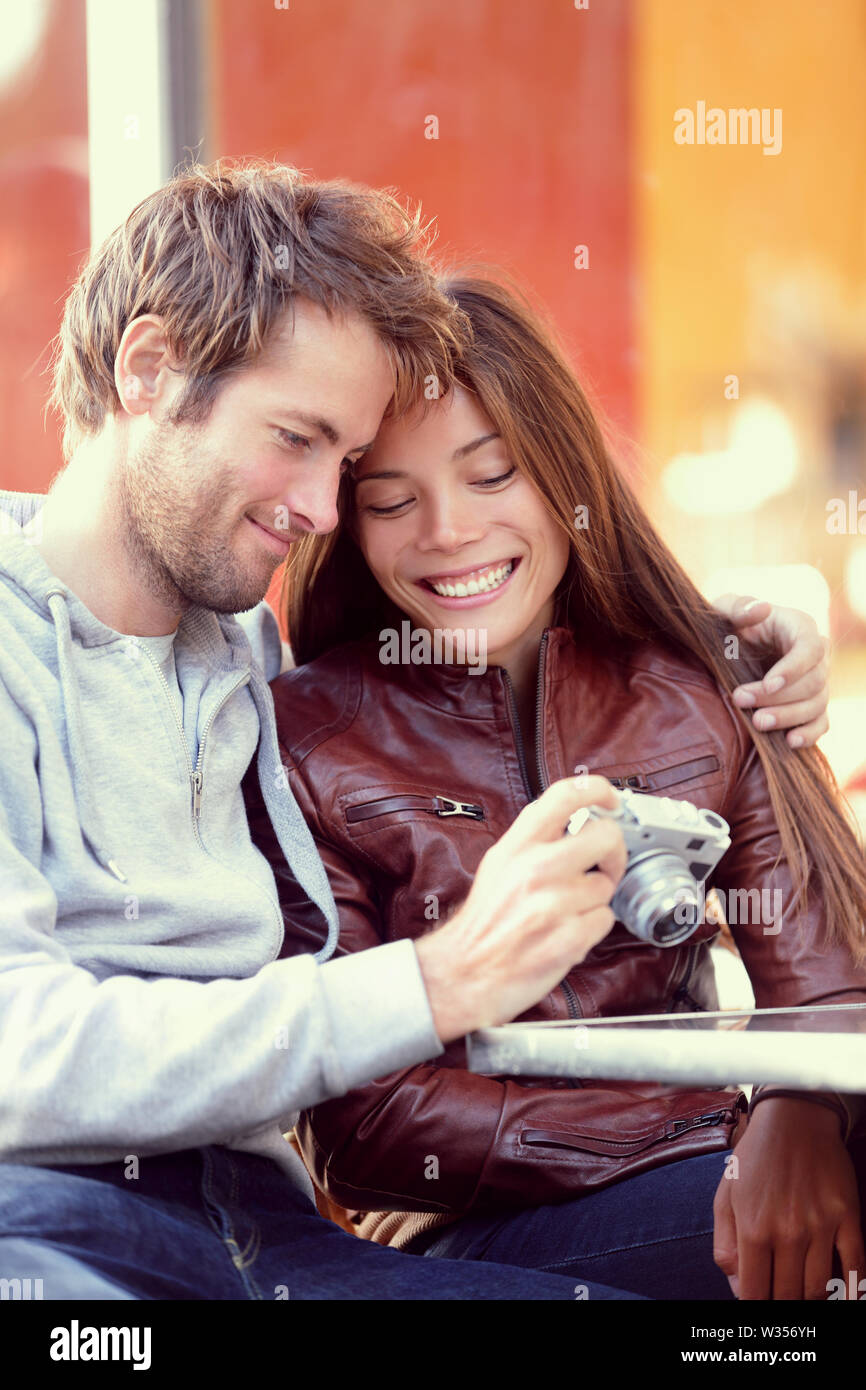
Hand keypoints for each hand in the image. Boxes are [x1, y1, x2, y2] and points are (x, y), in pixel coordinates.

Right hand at [415, 776, 625, 1043]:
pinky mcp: (569, 939)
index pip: (565, 796)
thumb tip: (576, 819)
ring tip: (567, 912)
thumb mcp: (499, 864)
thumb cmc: (485, 920)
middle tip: (604, 867)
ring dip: (595, 900)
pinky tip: (566, 932)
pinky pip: (604, 921)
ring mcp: (554, 904)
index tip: (611, 800)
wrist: (464, 973)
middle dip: (614, 853)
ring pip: (607, 886)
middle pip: (606, 836)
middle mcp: (536, 868)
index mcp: (518, 846)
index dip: (598, 790)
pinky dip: (592, 928)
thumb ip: (534, 840)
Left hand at [712, 594, 829, 747]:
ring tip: (757, 724)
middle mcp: (816, 655)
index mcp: (800, 627)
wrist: (728, 649)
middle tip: (740, 700)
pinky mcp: (810, 705)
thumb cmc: (727, 624)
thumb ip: (739, 606)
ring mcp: (816, 682)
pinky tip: (790, 742)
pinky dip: (810, 734)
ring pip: (817, 704)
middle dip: (778, 696)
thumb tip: (761, 609)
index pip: (810, 649)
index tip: (768, 684)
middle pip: (814, 681)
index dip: (793, 669)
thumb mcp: (725, 609)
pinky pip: (821, 722)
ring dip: (788, 717)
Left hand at [713, 1098, 864, 1298]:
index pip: (754, 1293)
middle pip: (788, 1296)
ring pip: (819, 1289)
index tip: (759, 1303)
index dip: (755, 1307)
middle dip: (781, 1303)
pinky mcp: (848, 1218)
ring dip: (810, 1299)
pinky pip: (855, 1268)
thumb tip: (737, 1289)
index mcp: (752, 1227)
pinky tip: (846, 1300)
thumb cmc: (754, 1159)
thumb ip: (725, 1246)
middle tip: (780, 1296)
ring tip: (803, 1292)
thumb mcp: (725, 1197)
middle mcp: (787, 1231)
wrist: (793, 1119)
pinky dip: (852, 1292)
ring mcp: (820, 1226)